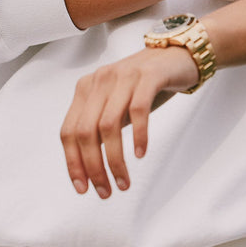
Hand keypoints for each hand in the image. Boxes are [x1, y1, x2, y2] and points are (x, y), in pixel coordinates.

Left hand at [60, 47, 199, 197]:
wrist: (177, 55)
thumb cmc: (146, 85)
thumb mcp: (116, 103)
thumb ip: (100, 126)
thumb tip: (90, 167)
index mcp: (86, 88)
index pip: (68, 131)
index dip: (73, 163)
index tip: (83, 188)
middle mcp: (100, 80)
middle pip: (85, 131)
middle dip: (93, 167)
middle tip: (106, 191)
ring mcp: (123, 76)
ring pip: (108, 125)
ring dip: (114, 160)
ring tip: (124, 181)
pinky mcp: (148, 76)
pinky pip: (137, 111)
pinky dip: (137, 136)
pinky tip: (140, 154)